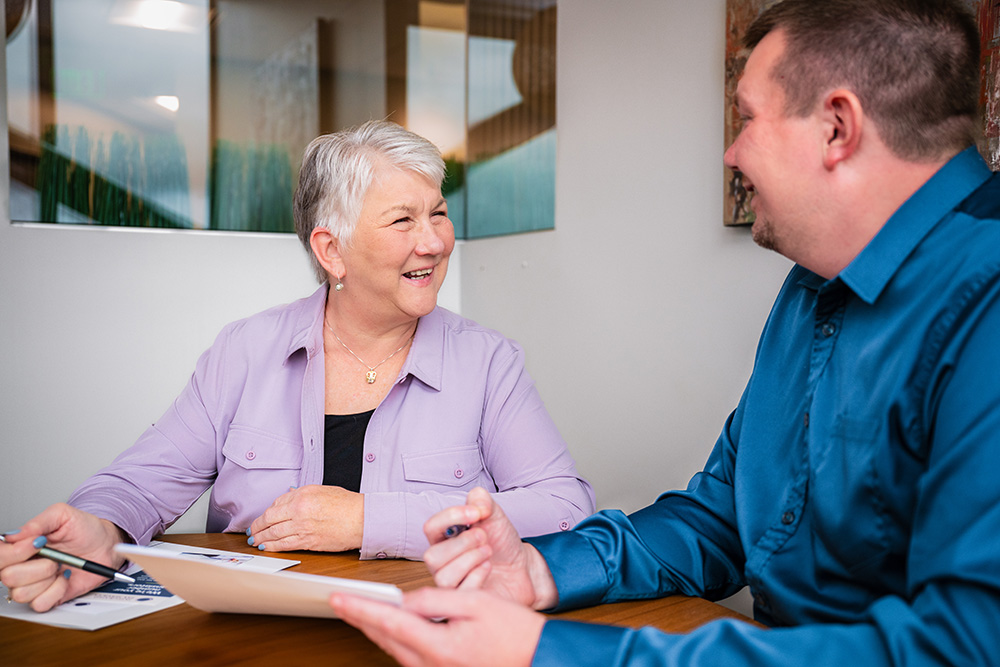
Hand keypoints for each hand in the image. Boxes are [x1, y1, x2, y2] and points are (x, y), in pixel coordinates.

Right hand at [0, 503, 125, 611]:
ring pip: (22, 593)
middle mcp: (22, 567)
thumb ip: (38, 522)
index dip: (14, 553)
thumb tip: (13, 535)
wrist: (105, 545)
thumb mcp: (63, 515)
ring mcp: (34, 584)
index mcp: (20, 547)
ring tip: (61, 566)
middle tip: (54, 556)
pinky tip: (64, 579)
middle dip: (37, 566)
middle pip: (7, 577)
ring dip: (47, 578)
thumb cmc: (84, 529)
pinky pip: (40, 604)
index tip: (38, 543)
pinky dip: (57, 591)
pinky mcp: (47, 598)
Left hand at [248, 485, 363, 551]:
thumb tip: (286, 500)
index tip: (262, 518)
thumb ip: (301, 495)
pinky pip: (285, 545)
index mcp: (302, 495)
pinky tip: (266, 547)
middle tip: (252, 531)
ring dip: (262, 538)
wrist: (361, 518)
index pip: (275, 504)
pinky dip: (273, 547)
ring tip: (255, 540)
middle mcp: (299, 510)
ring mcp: (302, 527)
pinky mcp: (308, 541)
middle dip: (258, 527)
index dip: (266, 513)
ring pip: (274, 534)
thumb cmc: (347, 504)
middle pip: (270, 519)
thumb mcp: (322, 490)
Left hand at [330, 587, 544, 666]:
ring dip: (375, 628)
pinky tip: (389, 627)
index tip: (338, 598)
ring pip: (394, 649)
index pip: (388, 623)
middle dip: (361, 618)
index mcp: (439, 646)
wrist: (539, 658)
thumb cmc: (514, 631)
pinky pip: (408, 655)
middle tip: (340, 601)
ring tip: (357, 610)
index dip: (360, 608)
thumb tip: (406, 600)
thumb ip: (436, 599)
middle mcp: (432, 665)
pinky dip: (394, 638)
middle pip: (385, 639)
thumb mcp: (476, 602)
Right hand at [422, 487, 557, 609]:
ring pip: (443, 576)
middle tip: (484, 537)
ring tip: (488, 552)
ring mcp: (451, 582)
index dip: (451, 517)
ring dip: (470, 560)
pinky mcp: (464, 598)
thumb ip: (482, 501)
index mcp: (443, 538)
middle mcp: (442, 561)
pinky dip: (477, 576)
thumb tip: (475, 501)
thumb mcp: (494, 515)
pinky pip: (460, 592)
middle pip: (432, 556)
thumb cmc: (501, 542)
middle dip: (462, 544)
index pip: (431, 527)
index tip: (477, 513)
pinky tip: (488, 568)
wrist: (521, 566)